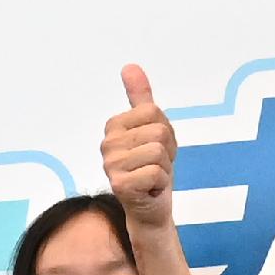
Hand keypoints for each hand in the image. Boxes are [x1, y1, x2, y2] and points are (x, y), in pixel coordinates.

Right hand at [100, 65, 176, 228]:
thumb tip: (130, 66)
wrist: (150, 208)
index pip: (154, 112)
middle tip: (156, 164)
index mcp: (113, 126)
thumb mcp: (151, 129)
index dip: (165, 131)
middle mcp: (107, 144)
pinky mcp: (119, 185)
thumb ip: (140, 98)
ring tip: (153, 177)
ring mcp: (111, 165)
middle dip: (167, 151)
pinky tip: (150, 189)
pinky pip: (157, 172)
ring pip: (158, 152)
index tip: (156, 147)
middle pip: (158, 131)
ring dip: (165, 168)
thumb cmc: (151, 167)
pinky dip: (161, 183)